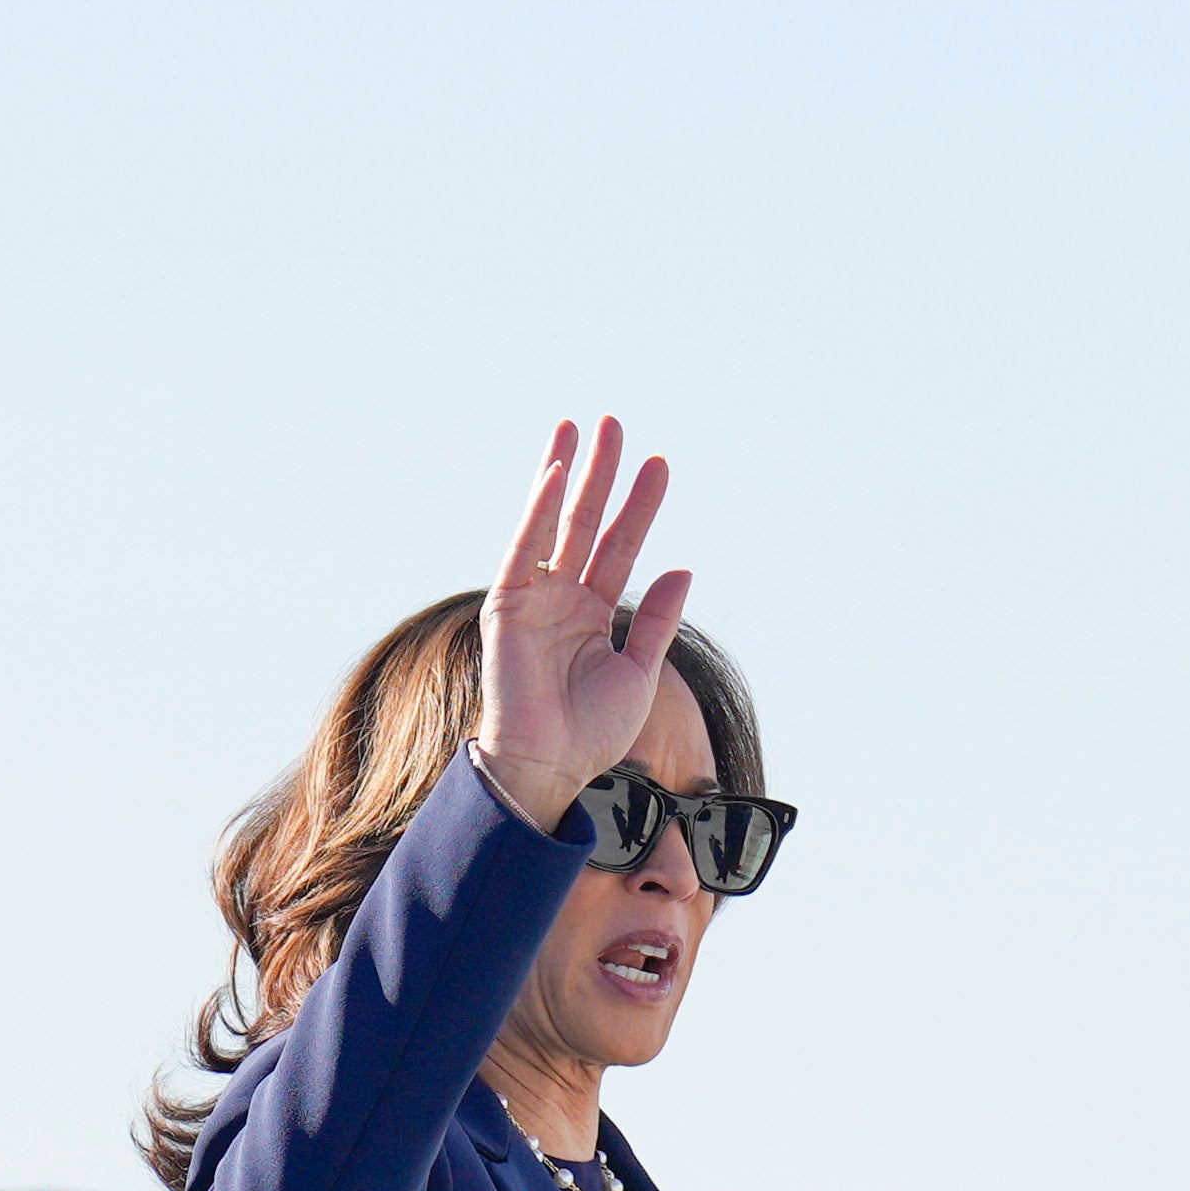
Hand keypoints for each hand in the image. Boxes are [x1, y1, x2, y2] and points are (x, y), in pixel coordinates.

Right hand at [467, 416, 691, 829]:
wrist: (548, 767)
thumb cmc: (591, 732)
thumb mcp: (640, 672)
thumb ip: (658, 620)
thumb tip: (682, 567)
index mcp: (593, 612)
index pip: (620, 545)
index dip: (640, 505)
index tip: (661, 465)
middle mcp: (562, 597)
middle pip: (584, 520)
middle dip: (600, 473)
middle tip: (614, 423)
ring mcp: (533, 597)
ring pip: (551, 522)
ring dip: (563, 473)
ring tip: (580, 427)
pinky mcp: (507, 605)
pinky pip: (524, 548)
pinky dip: (536, 512)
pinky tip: (554, 474)